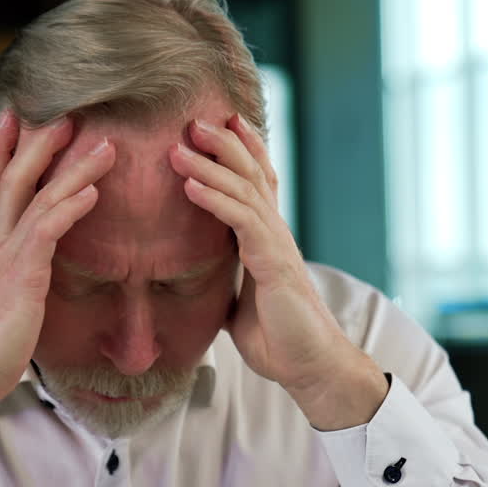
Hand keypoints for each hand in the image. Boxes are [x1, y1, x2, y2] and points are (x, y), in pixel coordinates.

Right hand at [0, 112, 115, 452]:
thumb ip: (9, 282)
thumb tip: (17, 275)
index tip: (11, 121)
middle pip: (10, 178)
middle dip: (34, 142)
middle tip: (60, 110)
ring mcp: (4, 259)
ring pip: (34, 196)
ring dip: (70, 166)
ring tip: (101, 143)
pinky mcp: (20, 278)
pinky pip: (46, 230)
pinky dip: (70, 206)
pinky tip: (91, 191)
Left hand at [168, 115, 387, 428]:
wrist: (308, 368)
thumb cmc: (279, 340)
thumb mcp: (241, 305)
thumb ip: (226, 284)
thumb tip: (200, 285)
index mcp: (267, 240)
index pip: (256, 183)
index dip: (240, 152)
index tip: (216, 125)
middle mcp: (275, 234)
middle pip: (252, 174)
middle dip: (223, 143)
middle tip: (193, 119)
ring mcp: (277, 246)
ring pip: (244, 191)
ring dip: (209, 165)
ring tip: (178, 146)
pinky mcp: (274, 264)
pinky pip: (241, 222)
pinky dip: (214, 201)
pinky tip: (190, 186)